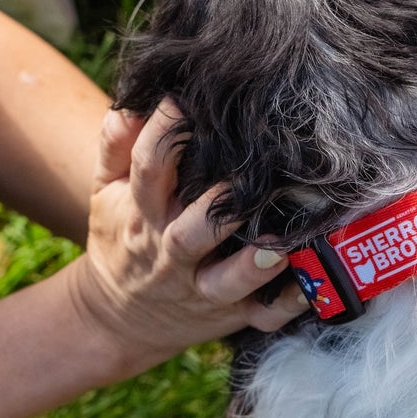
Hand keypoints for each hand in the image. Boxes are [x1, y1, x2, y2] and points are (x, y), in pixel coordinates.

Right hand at [65, 102, 305, 372]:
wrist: (116, 319)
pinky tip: (309, 284)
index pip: (149, 169)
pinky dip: (286, 305)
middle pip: (190, 233)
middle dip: (218, 208)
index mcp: (143, 214)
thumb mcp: (108, 192)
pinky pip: (262, 317)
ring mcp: (202, 288)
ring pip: (225, 282)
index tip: (185, 99)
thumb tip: (135, 98)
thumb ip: (116, 144)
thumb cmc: (123, 237)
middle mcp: (172, 252)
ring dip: (252, 264)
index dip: (165, 132)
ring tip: (279, 243)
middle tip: (247, 179)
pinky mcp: (231, 314)